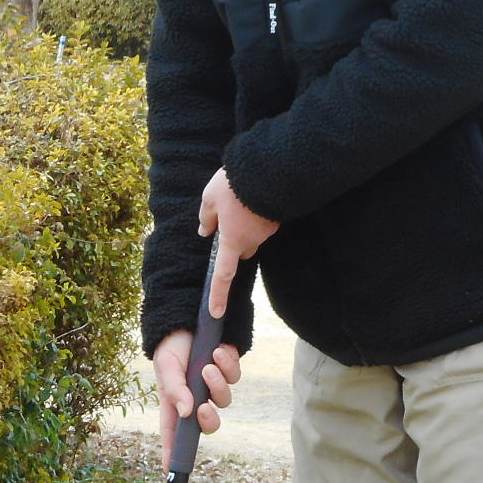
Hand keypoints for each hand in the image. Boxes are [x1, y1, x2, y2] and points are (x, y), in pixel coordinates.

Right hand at [154, 329, 243, 469]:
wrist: (189, 314)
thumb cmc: (172, 344)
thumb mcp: (166, 365)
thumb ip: (174, 389)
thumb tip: (186, 414)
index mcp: (175, 401)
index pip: (174, 433)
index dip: (173, 452)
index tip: (173, 470)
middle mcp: (196, 397)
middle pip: (208, 424)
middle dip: (209, 420)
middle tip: (204, 407)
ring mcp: (213, 385)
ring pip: (224, 400)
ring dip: (218, 384)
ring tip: (208, 364)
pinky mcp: (228, 370)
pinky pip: (234, 377)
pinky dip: (228, 365)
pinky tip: (219, 351)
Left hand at [197, 168, 278, 321]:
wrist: (269, 169)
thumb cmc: (235, 185)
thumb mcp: (210, 198)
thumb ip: (206, 217)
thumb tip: (205, 230)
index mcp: (232, 240)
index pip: (222, 275)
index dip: (218, 295)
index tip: (215, 313)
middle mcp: (251, 241)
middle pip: (240, 252)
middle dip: (232, 243)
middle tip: (224, 219)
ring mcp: (267, 230)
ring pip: (252, 236)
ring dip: (244, 225)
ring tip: (238, 199)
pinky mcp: (278, 218)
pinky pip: (262, 222)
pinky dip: (255, 214)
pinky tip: (252, 195)